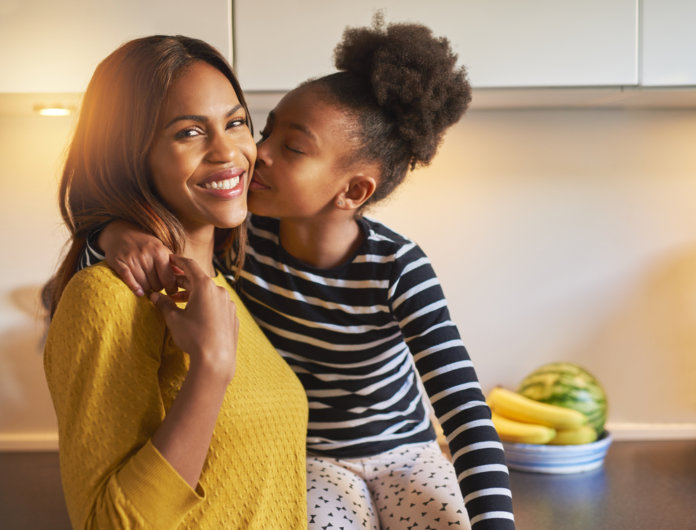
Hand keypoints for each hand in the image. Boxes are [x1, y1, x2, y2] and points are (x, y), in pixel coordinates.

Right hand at [99, 220, 176, 295]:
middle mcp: (146, 255)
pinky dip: (135, 288)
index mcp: (159, 251)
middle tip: (156, 285)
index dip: (171, 287)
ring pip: (144, 285)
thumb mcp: (160, 248)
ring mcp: (131, 259)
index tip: (171, 291)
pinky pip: (129, 280)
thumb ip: (172, 262)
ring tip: (147, 284)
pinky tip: (139, 292)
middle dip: (158, 287)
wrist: (120, 232)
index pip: (168, 277)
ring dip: (147, 288)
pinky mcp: (119, 263)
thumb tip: (183, 275)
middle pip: (156, 284)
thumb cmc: (144, 243)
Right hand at [149, 255, 237, 381]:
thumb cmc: (193, 337)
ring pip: (209, 293)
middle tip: (169, 284)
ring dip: (194, 294)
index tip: (171, 259)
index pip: (190, 266)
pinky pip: (217, 305)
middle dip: (183, 282)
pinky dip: (206, 305)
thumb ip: (164, 304)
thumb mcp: (174, 319)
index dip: (178, 261)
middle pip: (199, 280)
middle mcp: (220, 291)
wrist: (216, 360)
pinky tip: (196, 314)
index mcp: (205, 286)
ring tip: (179, 301)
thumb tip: (154, 296)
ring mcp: (228, 304)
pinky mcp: (232, 316)